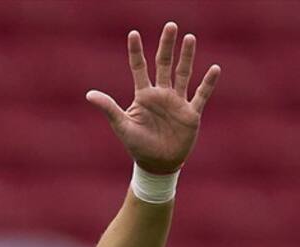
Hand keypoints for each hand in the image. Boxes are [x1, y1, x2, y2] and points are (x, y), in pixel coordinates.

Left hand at [86, 22, 220, 173]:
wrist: (157, 164)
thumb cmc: (137, 146)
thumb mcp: (121, 126)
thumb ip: (108, 108)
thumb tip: (88, 94)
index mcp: (143, 96)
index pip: (139, 68)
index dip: (136, 51)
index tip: (133, 33)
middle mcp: (161, 95)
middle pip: (164, 64)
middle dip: (167, 45)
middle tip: (170, 25)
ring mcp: (177, 102)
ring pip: (183, 73)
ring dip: (187, 56)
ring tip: (189, 37)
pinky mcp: (191, 113)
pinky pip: (201, 95)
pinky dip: (208, 83)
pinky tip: (214, 68)